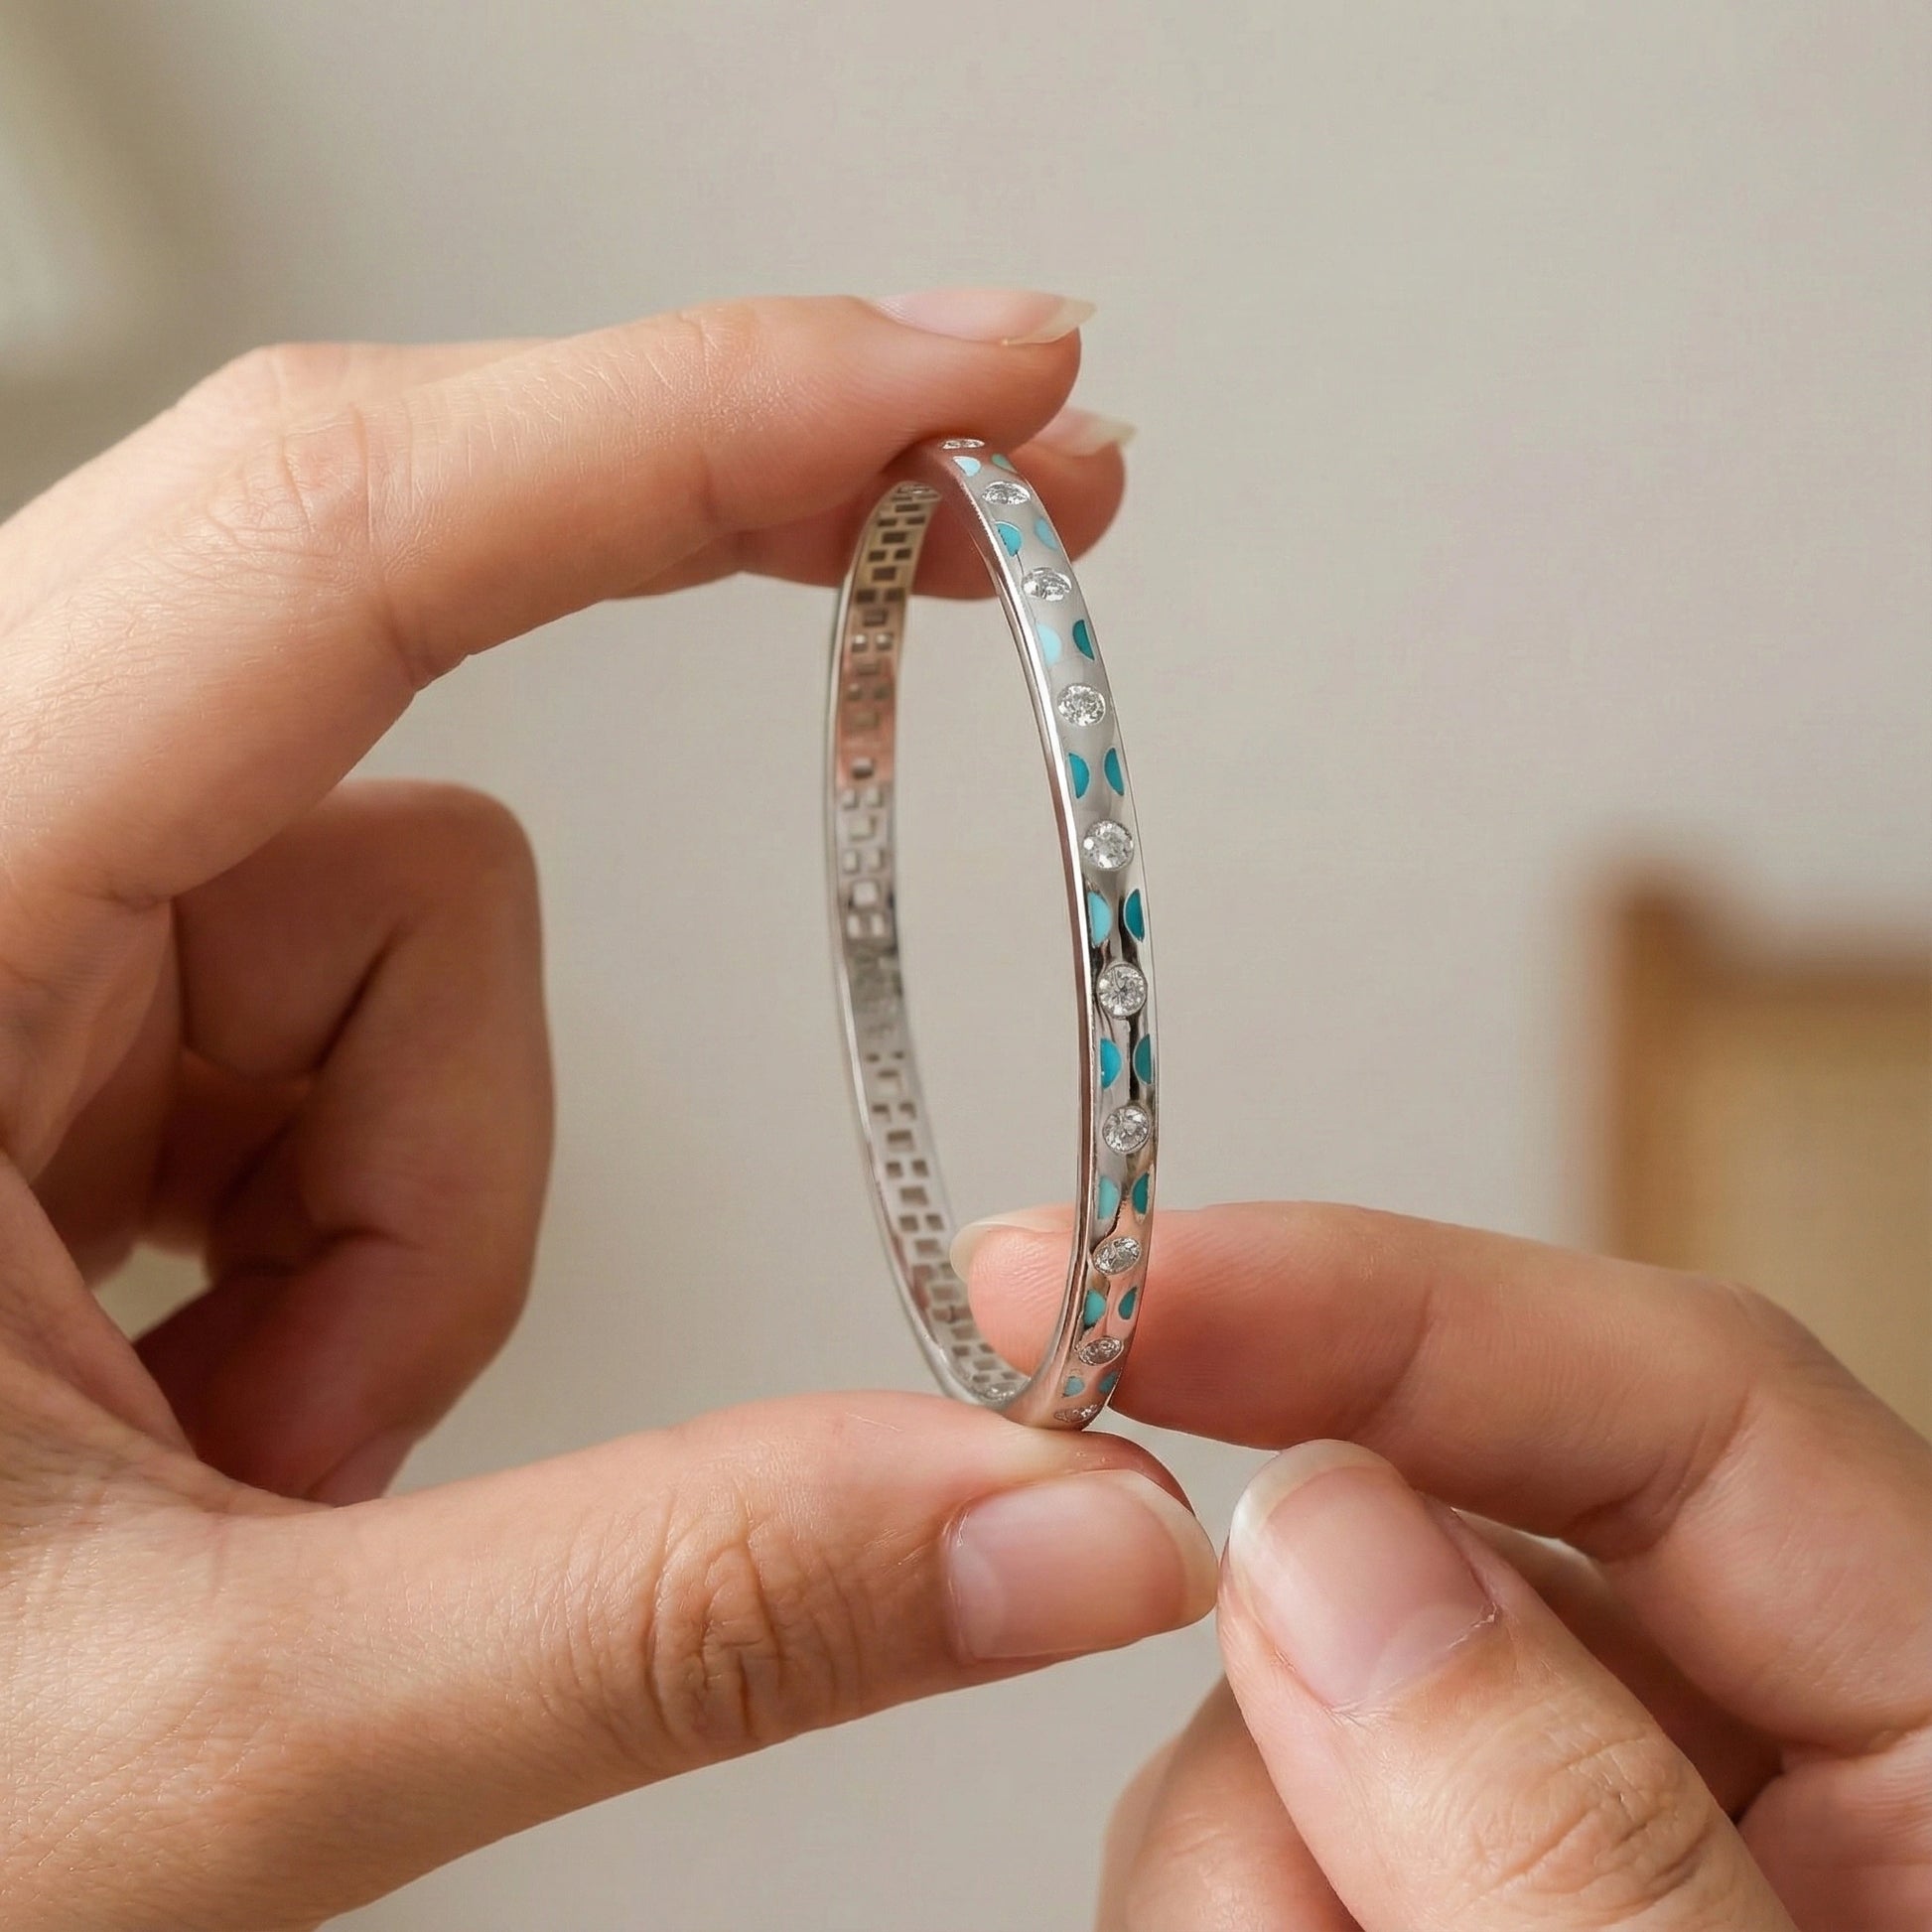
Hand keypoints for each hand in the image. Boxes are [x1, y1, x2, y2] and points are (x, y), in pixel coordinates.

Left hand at [0, 291, 1216, 1930]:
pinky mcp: (64, 1023)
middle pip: (384, 613)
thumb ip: (661, 1620)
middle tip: (974, 548)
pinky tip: (250, 1394)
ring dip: (438, 1186)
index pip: (326, 527)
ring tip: (290, 1438)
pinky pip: (348, 1016)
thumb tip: (1068, 1519)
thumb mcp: (190, 1734)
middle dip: (693, 568)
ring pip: (402, 908)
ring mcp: (3, 936)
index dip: (692, 415)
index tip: (977, 383)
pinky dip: (382, 1213)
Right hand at [963, 1203, 1931, 1927]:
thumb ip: (1569, 1837)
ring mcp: (1585, 1838)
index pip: (1683, 1394)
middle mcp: (1772, 1758)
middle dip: (1269, 1662)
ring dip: (1238, 1848)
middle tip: (1173, 1791)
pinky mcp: (1449, 1897)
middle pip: (1448, 1549)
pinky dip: (1233, 1904)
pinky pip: (1281, 1831)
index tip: (1123, 1281)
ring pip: (1317, 1699)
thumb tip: (1322, 1538)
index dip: (1389, 1299)